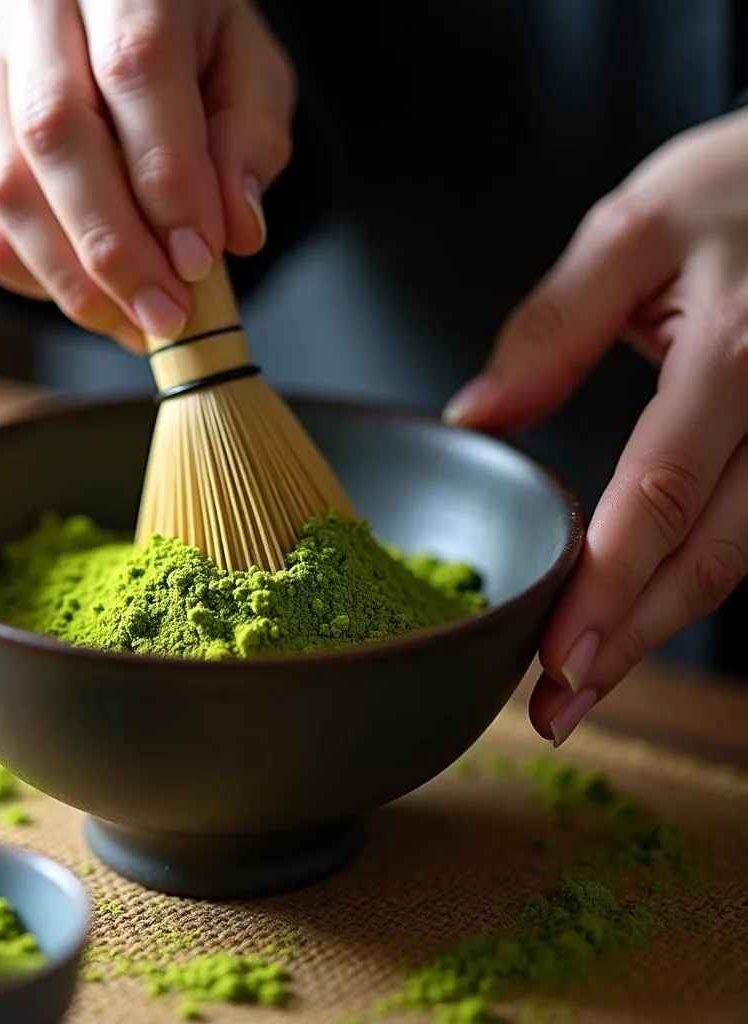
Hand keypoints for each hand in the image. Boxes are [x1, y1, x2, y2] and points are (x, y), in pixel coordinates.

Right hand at [0, 0, 294, 350]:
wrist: (105, 21)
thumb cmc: (190, 50)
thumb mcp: (247, 71)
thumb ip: (251, 139)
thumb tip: (238, 229)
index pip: (136, 72)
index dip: (168, 181)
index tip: (200, 262)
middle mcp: (33, 4)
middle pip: (55, 134)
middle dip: (114, 247)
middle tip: (165, 315)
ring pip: (4, 184)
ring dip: (69, 276)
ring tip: (132, 325)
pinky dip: (27, 272)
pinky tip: (87, 300)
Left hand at [443, 110, 747, 745]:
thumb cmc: (739, 187)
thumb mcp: (634, 231)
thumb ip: (553, 327)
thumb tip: (476, 416)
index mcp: (739, 352)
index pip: (664, 491)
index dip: (611, 584)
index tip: (556, 657)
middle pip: (713, 555)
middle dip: (633, 639)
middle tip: (560, 707)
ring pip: (741, 559)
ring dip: (661, 628)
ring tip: (587, 685)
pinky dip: (694, 582)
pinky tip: (642, 616)